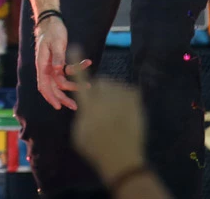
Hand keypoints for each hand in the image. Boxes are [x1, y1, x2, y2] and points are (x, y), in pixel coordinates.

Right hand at [35, 18, 90, 109]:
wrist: (51, 21)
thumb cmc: (52, 31)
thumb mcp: (55, 42)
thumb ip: (57, 56)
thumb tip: (58, 70)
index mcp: (42, 64)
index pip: (43, 85)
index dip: (50, 97)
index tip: (58, 106)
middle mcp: (46, 67)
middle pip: (53, 87)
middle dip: (63, 98)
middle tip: (74, 106)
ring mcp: (52, 66)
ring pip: (61, 82)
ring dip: (72, 87)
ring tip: (86, 87)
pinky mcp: (59, 62)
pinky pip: (68, 71)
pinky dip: (77, 70)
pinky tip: (88, 63)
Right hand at [67, 46, 145, 183]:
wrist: (124, 161)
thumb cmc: (97, 150)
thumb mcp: (79, 134)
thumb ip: (80, 115)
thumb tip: (84, 106)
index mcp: (88, 105)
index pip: (81, 79)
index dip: (77, 64)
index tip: (75, 47)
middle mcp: (104, 97)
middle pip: (100, 83)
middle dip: (100, 91)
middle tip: (103, 108)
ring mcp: (121, 97)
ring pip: (114, 86)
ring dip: (113, 95)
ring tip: (116, 113)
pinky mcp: (135, 100)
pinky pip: (128, 90)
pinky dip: (126, 97)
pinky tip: (126, 110)